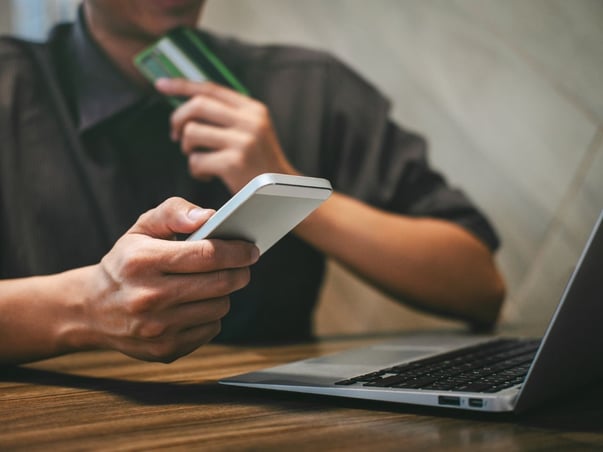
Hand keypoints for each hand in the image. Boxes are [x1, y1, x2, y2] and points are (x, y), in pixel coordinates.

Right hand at [87, 197, 258, 362]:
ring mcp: (157, 328)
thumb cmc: (126, 262)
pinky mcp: (165, 350)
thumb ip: (174, 212)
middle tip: (244, 264)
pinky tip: (196, 305)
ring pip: (220, 307)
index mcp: (142, 261)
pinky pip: (210, 329)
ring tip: (212, 283)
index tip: (251, 249)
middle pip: (220, 283)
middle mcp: (148, 297)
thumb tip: (209, 217)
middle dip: (240, 271)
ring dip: (224, 293)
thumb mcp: (141, 228)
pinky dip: (210, 315)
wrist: (91, 309)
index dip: (237, 251)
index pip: (207, 254)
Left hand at [155, 78, 297, 192]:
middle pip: (197, 106)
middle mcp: (250, 121)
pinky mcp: (234, 163)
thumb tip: (189, 104)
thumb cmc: (260, 165)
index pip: (212, 88)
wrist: (283, 195)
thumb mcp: (253, 132)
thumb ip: (228, 116)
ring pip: (192, 133)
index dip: (183, 85)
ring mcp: (243, 142)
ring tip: (198, 159)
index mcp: (253, 109)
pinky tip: (207, 176)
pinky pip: (196, 160)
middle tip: (175, 136)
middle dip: (178, 119)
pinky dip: (195, 170)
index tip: (161, 84)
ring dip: (187, 148)